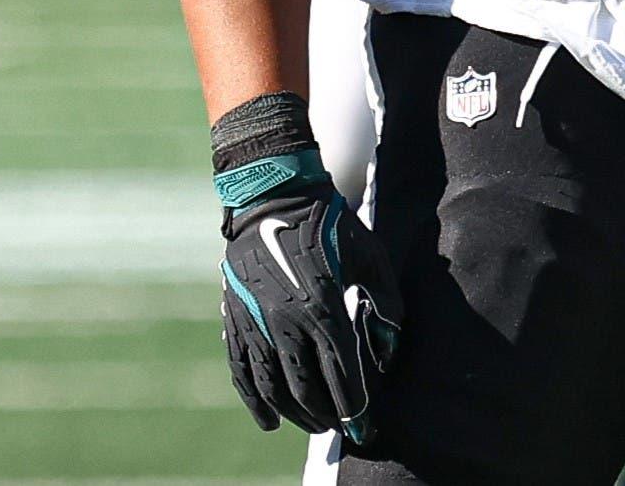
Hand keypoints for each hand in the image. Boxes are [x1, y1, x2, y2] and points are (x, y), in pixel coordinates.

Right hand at [217, 151, 400, 434]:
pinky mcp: (236, 320)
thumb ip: (387, 304)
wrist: (274, 195)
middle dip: (327, 414)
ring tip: (313, 424)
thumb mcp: (372, 257)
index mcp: (324, 308)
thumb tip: (388, 350)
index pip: (343, 376)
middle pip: (307, 389)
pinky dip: (254, 402)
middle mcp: (287, 322)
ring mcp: (257, 323)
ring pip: (274, 387)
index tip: (366, 429)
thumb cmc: (331, 224)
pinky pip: (242, 371)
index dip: (356, 409)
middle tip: (342, 426)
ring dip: (295, 414)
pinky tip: (268, 421)